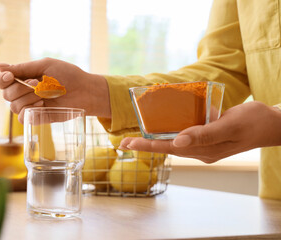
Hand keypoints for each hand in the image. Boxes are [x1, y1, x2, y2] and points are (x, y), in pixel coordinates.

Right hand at [0, 58, 110, 122]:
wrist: (84, 90)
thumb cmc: (68, 75)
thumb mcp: (45, 66)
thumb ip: (23, 68)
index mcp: (24, 79)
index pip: (2, 82)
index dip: (2, 79)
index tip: (10, 76)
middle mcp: (24, 93)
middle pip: (6, 94)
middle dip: (20, 88)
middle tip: (37, 83)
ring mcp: (30, 106)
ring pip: (14, 106)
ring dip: (28, 98)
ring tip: (45, 94)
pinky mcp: (38, 118)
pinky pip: (23, 118)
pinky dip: (30, 111)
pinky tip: (43, 104)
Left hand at [119, 101, 280, 162]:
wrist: (272, 123)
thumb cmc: (253, 122)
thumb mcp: (228, 126)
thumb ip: (204, 134)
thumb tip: (177, 141)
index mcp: (205, 150)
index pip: (169, 148)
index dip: (148, 145)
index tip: (128, 143)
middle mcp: (201, 150)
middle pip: (168, 146)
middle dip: (146, 143)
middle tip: (125, 141)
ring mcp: (204, 144)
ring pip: (175, 140)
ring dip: (157, 136)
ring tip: (138, 133)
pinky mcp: (208, 136)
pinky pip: (186, 133)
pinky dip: (173, 128)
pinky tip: (164, 123)